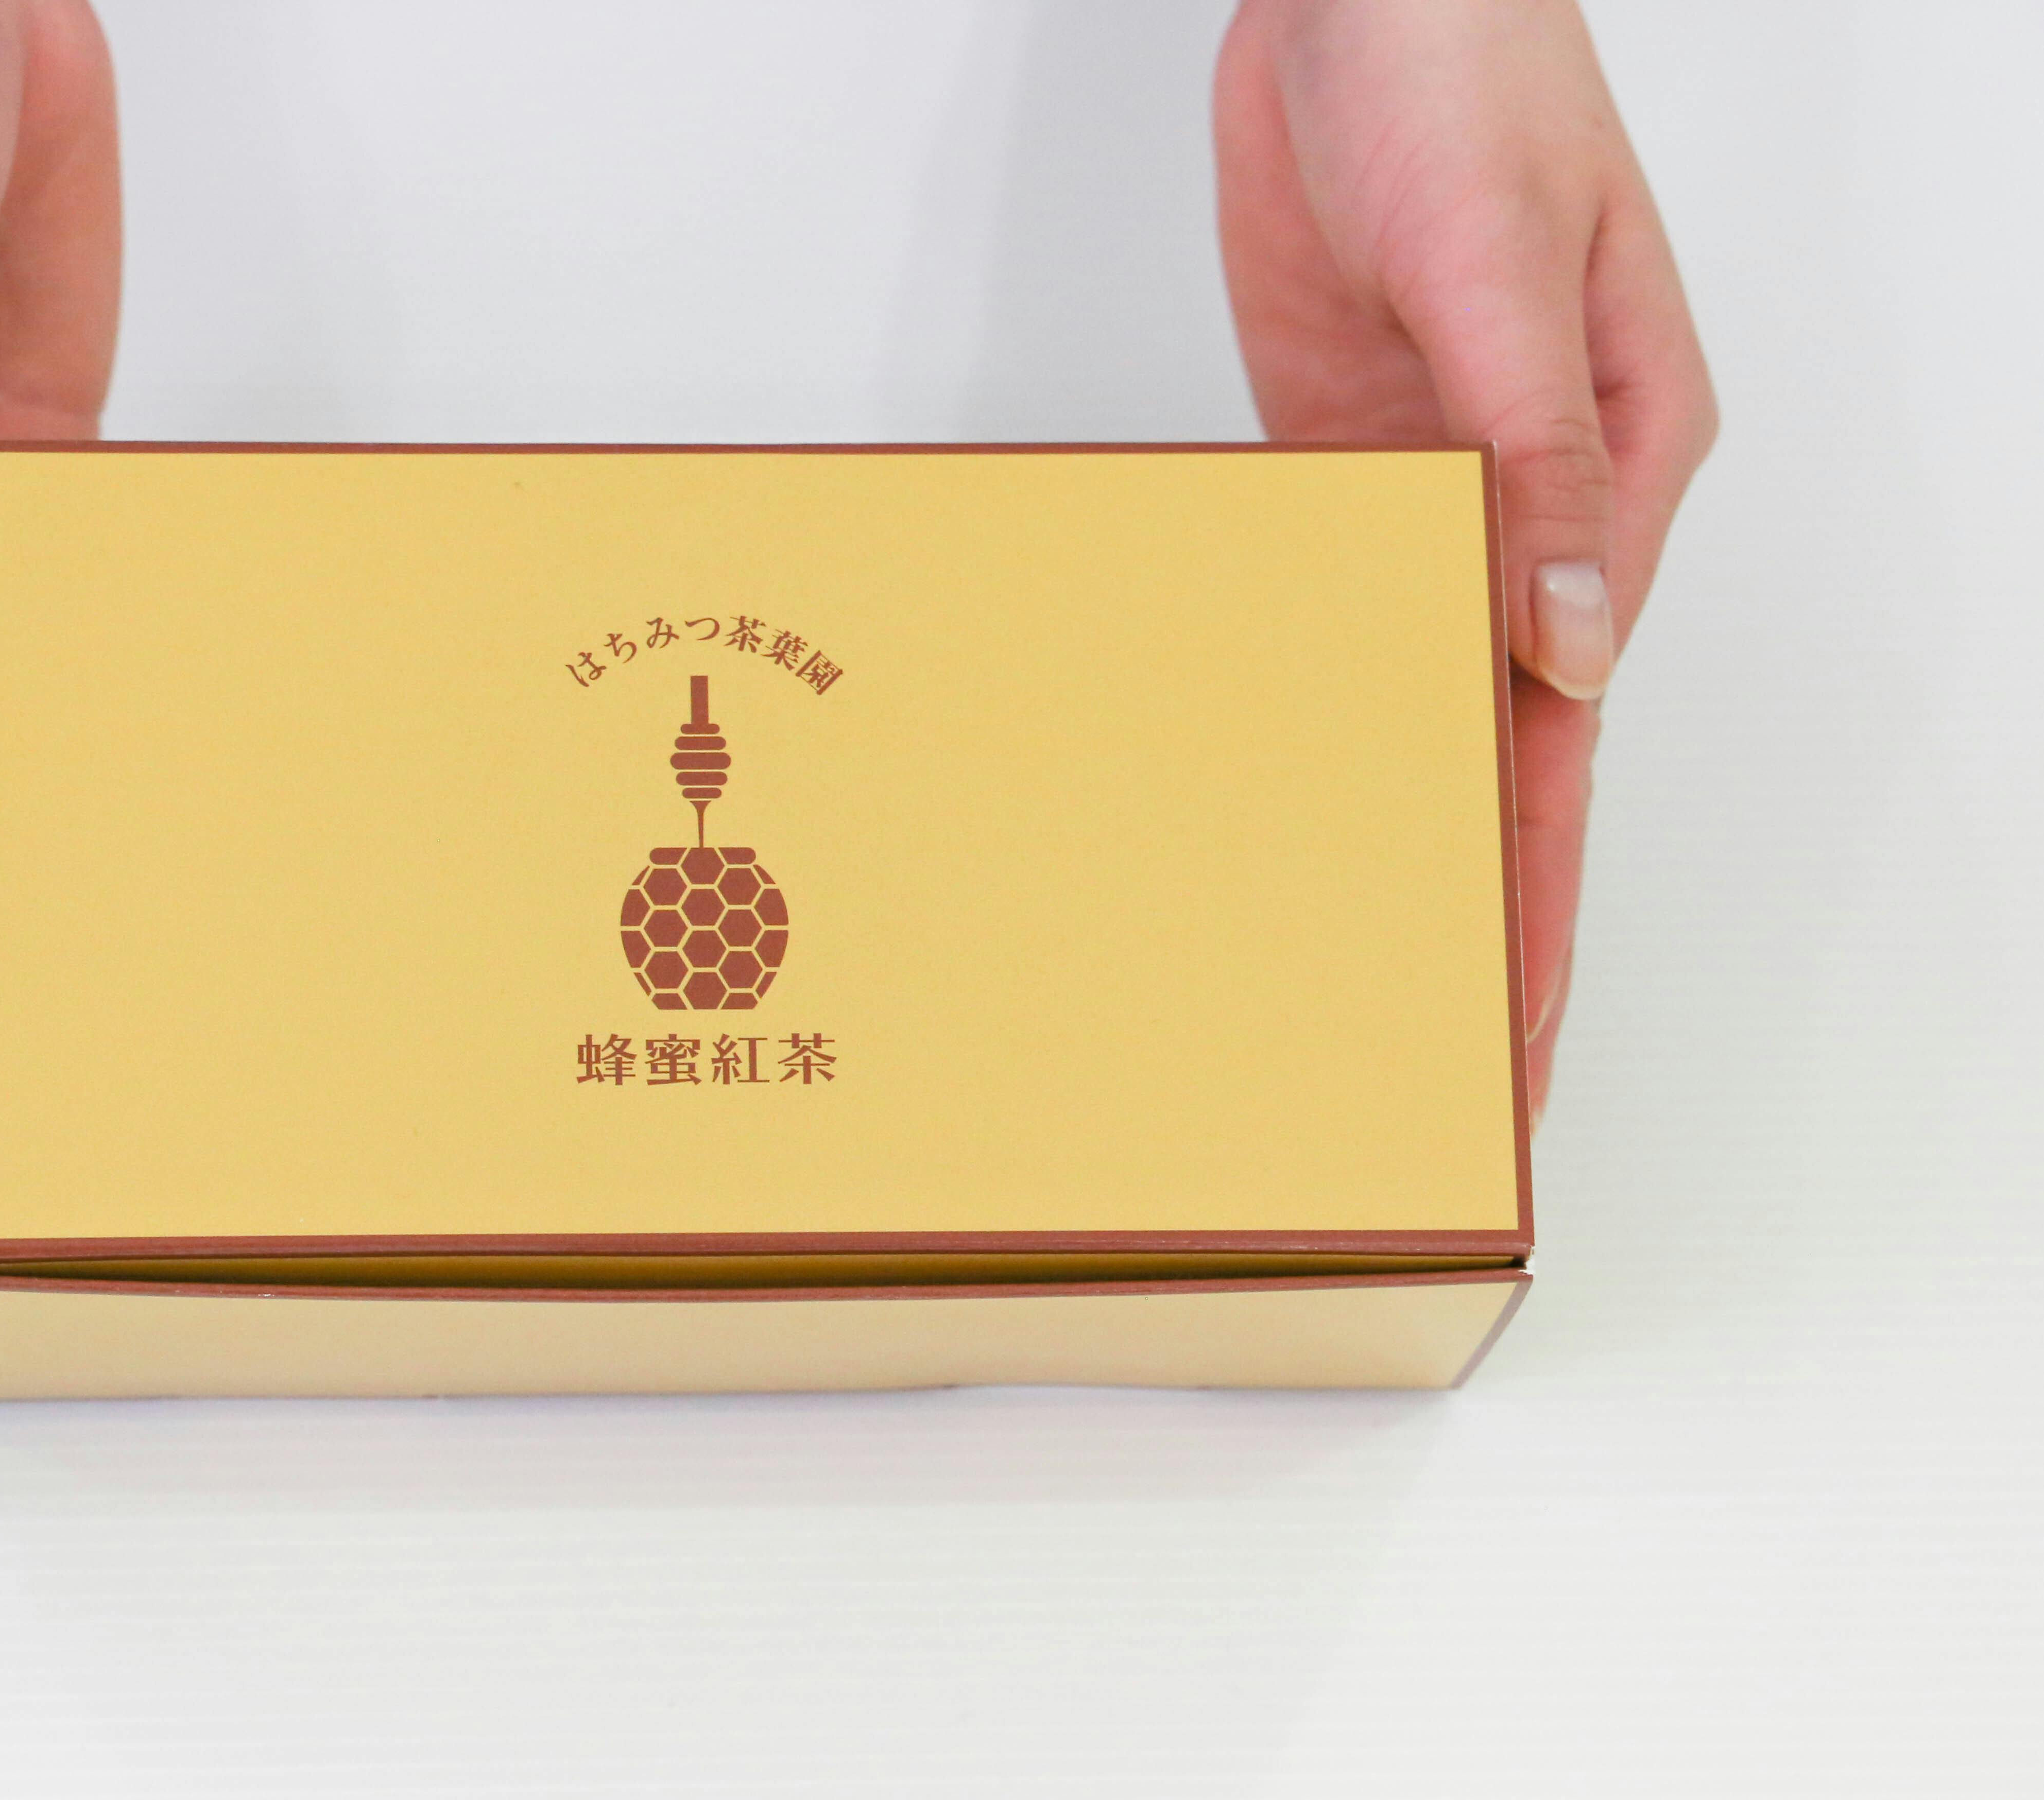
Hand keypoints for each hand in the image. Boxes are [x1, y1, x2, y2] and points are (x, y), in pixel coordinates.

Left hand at [1214, 0, 1714, 1129]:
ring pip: (1406, 697)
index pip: (1571, 739)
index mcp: (1619, 480)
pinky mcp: (1335, 463)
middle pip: (1495, 752)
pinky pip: (1324, 606)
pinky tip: (1264, 784)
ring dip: (1372, 820)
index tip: (1517, 1036)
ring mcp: (1426, 494)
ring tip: (1327, 965)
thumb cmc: (1467, 78)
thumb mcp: (1513, 270)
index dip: (1540, 900)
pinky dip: (1301, 698)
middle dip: (1466, 913)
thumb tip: (1568, 647)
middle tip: (1420, 1072)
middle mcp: (1528, 512)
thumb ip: (1537, 465)